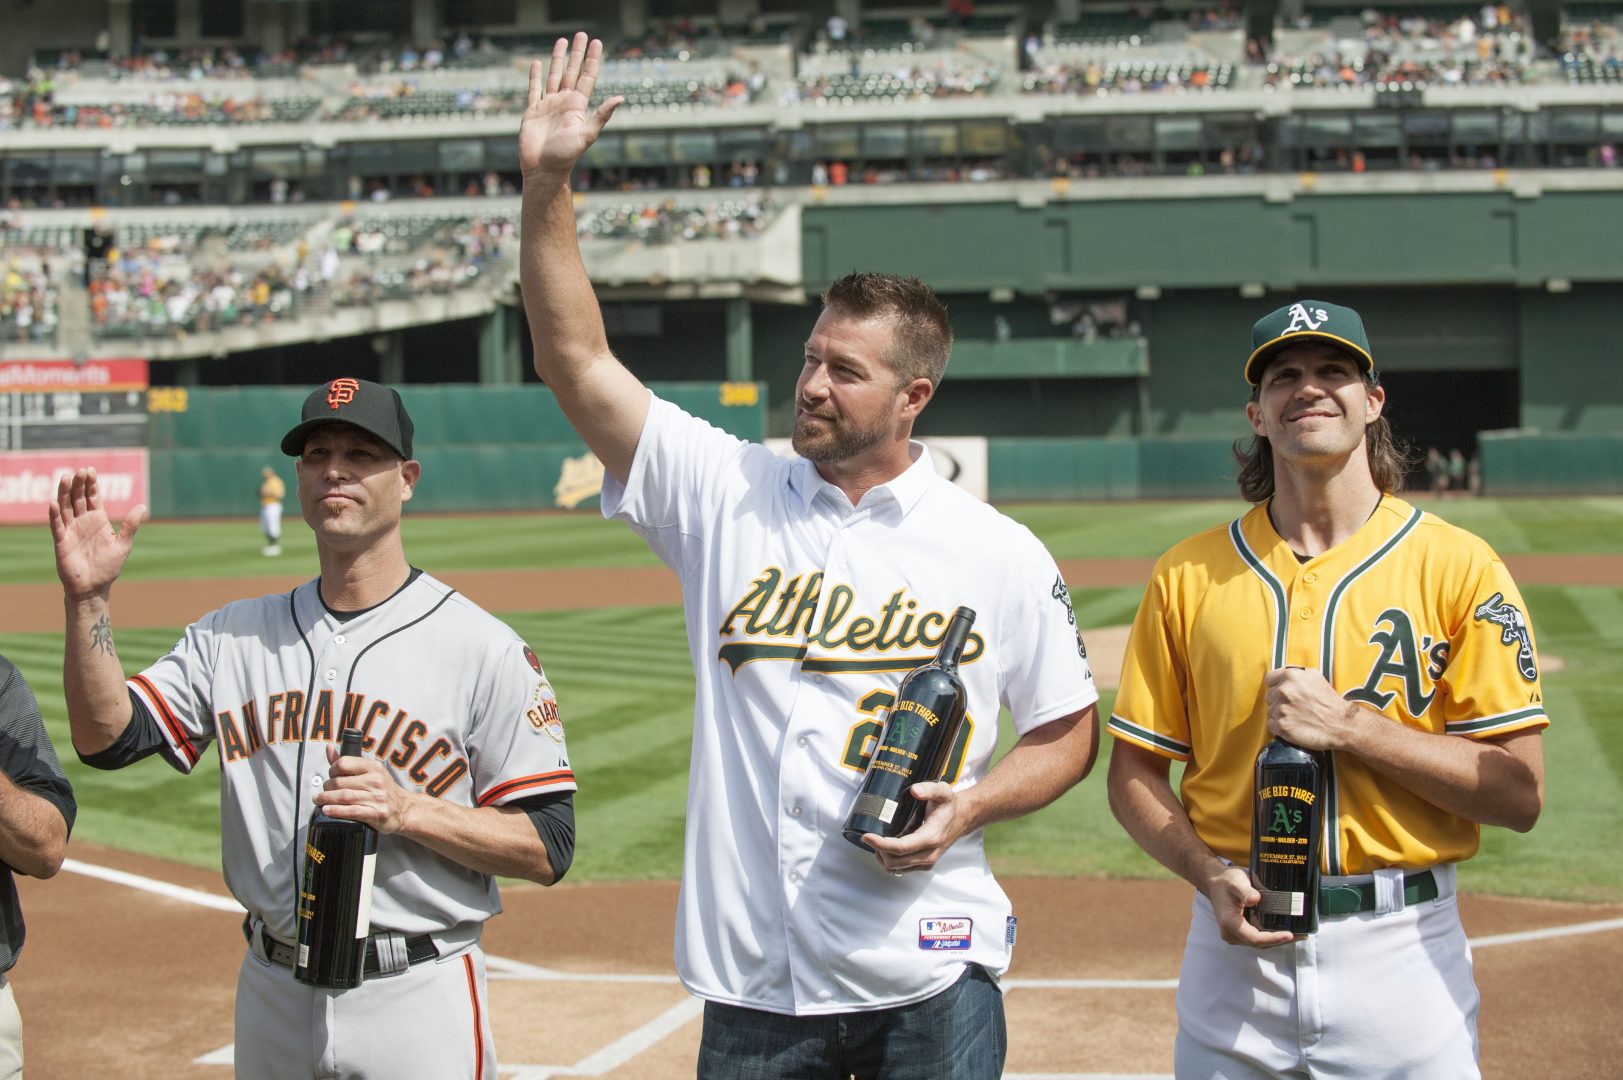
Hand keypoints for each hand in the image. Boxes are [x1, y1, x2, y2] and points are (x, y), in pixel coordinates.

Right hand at [48, 468, 147, 600]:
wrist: (94, 587)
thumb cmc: (108, 567)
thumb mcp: (123, 544)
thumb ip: (130, 525)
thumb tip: (143, 506)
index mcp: (98, 520)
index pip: (93, 497)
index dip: (91, 484)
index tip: (90, 470)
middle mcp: (83, 522)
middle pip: (79, 498)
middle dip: (79, 484)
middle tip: (80, 470)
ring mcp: (71, 530)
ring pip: (65, 507)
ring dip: (65, 493)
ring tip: (66, 478)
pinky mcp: (61, 542)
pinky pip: (57, 526)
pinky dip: (54, 515)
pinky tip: (53, 502)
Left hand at [314, 745, 414, 833]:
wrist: (404, 809)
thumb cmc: (383, 789)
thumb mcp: (370, 772)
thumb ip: (347, 762)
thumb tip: (329, 748)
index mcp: (373, 767)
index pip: (344, 763)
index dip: (332, 770)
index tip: (330, 776)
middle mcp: (376, 781)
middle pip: (340, 783)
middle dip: (326, 788)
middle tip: (322, 793)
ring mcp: (377, 798)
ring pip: (343, 797)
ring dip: (326, 800)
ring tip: (319, 801)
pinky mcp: (376, 813)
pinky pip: (351, 811)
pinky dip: (336, 811)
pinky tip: (327, 810)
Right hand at [518, 32, 623, 181]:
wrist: (543, 170)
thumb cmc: (566, 156)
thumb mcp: (587, 134)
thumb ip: (602, 115)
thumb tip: (621, 98)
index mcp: (578, 106)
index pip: (587, 76)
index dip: (591, 59)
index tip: (596, 42)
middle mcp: (564, 102)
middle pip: (571, 71)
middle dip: (576, 53)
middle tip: (581, 34)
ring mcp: (548, 106)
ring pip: (554, 76)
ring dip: (558, 59)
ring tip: (561, 41)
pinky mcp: (533, 111)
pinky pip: (534, 89)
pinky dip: (535, 76)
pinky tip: (537, 63)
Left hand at [862, 782, 969, 875]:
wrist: (962, 818)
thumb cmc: (950, 805)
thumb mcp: (943, 791)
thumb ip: (929, 789)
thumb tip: (915, 790)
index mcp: (931, 837)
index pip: (901, 847)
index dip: (881, 844)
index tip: (866, 836)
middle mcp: (929, 854)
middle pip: (895, 861)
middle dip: (879, 850)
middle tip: (870, 835)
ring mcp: (927, 861)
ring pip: (896, 868)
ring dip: (883, 857)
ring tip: (878, 841)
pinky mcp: (925, 864)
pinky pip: (902, 869)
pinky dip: (891, 860)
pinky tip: (888, 847)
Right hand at [1203, 864, 1295, 948]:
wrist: (1216, 883)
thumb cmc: (1226, 881)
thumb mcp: (1235, 882)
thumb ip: (1244, 891)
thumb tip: (1256, 899)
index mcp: (1230, 923)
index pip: (1254, 938)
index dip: (1273, 939)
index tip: (1289, 934)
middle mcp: (1231, 933)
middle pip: (1259, 944)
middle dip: (1280, 941)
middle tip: (1301, 935)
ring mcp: (1235, 935)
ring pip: (1260, 943)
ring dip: (1278, 941)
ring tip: (1298, 935)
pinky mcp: (1240, 933)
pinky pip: (1258, 939)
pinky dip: (1272, 937)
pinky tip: (1285, 932)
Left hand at [1263, 667, 1360, 751]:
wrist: (1340, 724)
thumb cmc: (1329, 702)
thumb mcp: (1314, 677)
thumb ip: (1295, 674)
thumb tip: (1282, 676)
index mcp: (1291, 676)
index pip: (1269, 679)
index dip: (1276, 686)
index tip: (1282, 693)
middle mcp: (1284, 691)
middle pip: (1269, 696)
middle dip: (1279, 701)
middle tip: (1295, 706)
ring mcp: (1281, 709)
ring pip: (1270, 711)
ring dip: (1280, 714)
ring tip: (1297, 716)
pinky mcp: (1281, 725)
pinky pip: (1271, 724)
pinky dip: (1280, 726)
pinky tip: (1293, 724)